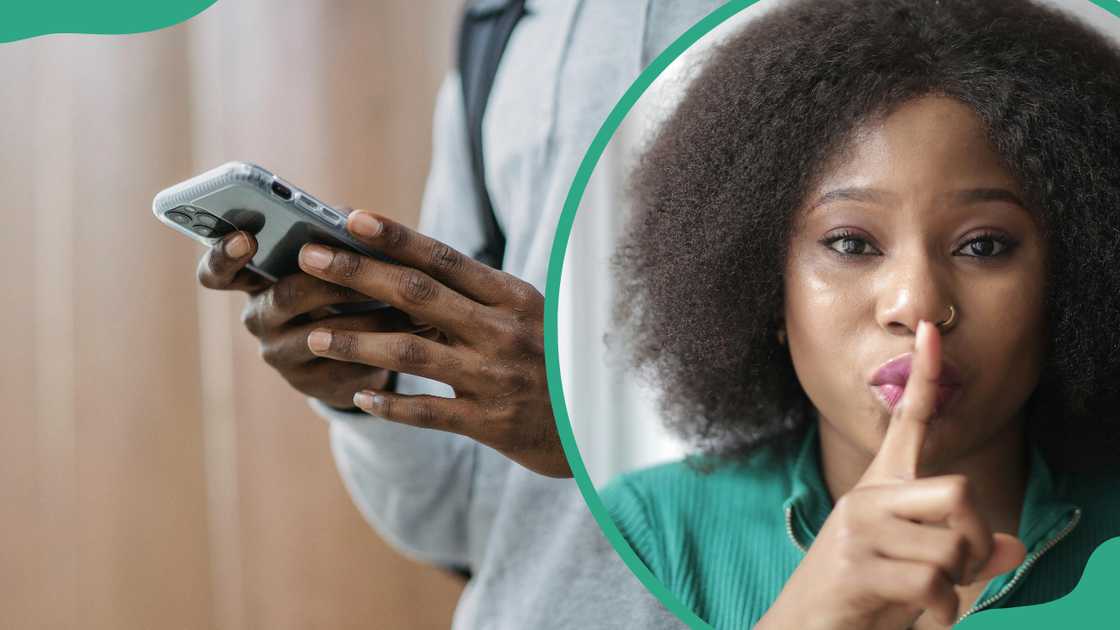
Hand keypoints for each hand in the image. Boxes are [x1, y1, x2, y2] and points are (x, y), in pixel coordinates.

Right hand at [197, 230, 413, 409]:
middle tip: (365, 269)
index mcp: (253, 281)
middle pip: (285, 295)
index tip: (246, 238)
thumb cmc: (340, 288)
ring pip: (322, 334)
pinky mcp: (315, 385)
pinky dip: (383, 345)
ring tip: (405, 302)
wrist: (356, 351)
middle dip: (330, 279)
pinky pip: (348, 365)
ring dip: (368, 316)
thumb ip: (330, 233)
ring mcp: (283, 356)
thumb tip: (347, 215)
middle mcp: (259, 320)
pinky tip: (410, 333)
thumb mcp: (331, 259)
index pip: (217, 272)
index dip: (224, 256)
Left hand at [295, 210, 565, 477]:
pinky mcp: (489, 423)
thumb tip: (408, 267)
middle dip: (357, 274)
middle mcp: (502, 331)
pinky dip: (391, 403)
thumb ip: (477, 296)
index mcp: (514, 297)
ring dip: (357, 341)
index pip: (445, 257)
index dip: (396, 236)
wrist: (601, 424)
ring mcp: (494, 377)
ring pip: (412, 352)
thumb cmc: (557, 359)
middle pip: (417, 294)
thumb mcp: (530, 316)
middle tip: (309, 258)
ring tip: (314, 336)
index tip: (350, 217)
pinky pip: (428, 412)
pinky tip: (358, 395)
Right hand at [757, 321, 1026, 629]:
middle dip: (974, 540)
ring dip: (956, 588)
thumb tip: (1014, 546)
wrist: (804, 628)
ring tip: (926, 600)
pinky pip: (935, 586)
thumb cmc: (863, 597)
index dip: (924, 379)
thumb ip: (964, 555)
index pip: (906, 424)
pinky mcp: (858, 565)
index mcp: (880, 490)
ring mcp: (859, 528)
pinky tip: (921, 617)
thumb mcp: (917, 570)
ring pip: (952, 548)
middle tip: (958, 570)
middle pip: (959, 491)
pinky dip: (943, 613)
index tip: (932, 333)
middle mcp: (867, 498)